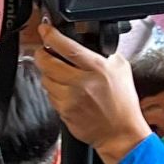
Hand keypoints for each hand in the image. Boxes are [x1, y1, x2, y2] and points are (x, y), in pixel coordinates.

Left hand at [34, 21, 150, 163]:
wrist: (120, 134)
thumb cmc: (122, 104)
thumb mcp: (122, 69)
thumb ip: (105, 54)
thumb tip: (86, 44)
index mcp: (96, 68)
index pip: (66, 46)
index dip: (50, 35)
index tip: (45, 29)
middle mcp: (81, 83)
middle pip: (47, 62)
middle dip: (41, 54)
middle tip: (44, 51)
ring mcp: (70, 99)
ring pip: (45, 80)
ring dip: (48, 74)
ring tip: (59, 75)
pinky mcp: (64, 112)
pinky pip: (50, 97)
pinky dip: (54, 92)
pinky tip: (66, 92)